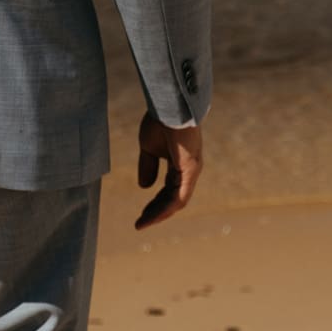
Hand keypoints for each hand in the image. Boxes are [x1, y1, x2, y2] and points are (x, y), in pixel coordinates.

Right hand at [136, 110, 202, 230]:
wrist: (168, 106)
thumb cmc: (160, 121)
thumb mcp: (148, 147)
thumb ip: (148, 166)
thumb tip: (144, 187)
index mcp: (180, 165)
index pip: (168, 191)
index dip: (154, 204)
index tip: (140, 216)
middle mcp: (189, 171)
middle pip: (172, 199)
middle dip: (156, 212)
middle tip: (140, 224)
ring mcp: (191, 171)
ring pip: (176, 201)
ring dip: (159, 214)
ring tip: (143, 224)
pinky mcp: (190, 171)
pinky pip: (179, 196)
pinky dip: (166, 208)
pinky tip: (153, 217)